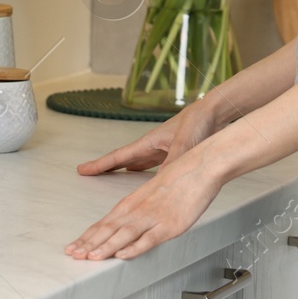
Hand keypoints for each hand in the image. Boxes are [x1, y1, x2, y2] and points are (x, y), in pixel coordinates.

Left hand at [64, 147, 224, 259]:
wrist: (201, 164)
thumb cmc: (182, 175)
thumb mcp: (155, 192)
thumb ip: (142, 208)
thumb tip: (130, 222)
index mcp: (133, 201)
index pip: (104, 222)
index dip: (88, 236)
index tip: (74, 247)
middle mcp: (139, 209)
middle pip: (108, 228)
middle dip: (88, 244)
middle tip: (71, 254)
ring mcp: (153, 217)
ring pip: (124, 235)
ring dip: (105, 247)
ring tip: (89, 258)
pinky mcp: (170, 225)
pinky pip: (149, 239)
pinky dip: (134, 248)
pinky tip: (122, 255)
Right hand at [75, 101, 219, 174]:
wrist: (214, 113)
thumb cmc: (198, 122)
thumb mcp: (183, 145)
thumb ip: (171, 164)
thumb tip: (159, 185)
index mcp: (149, 142)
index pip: (118, 156)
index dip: (100, 165)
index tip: (82, 169)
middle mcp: (152, 146)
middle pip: (123, 160)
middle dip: (106, 167)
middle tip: (89, 173)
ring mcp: (162, 149)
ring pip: (137, 162)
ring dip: (124, 170)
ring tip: (112, 178)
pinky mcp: (174, 152)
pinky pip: (154, 165)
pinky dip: (145, 173)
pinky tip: (146, 178)